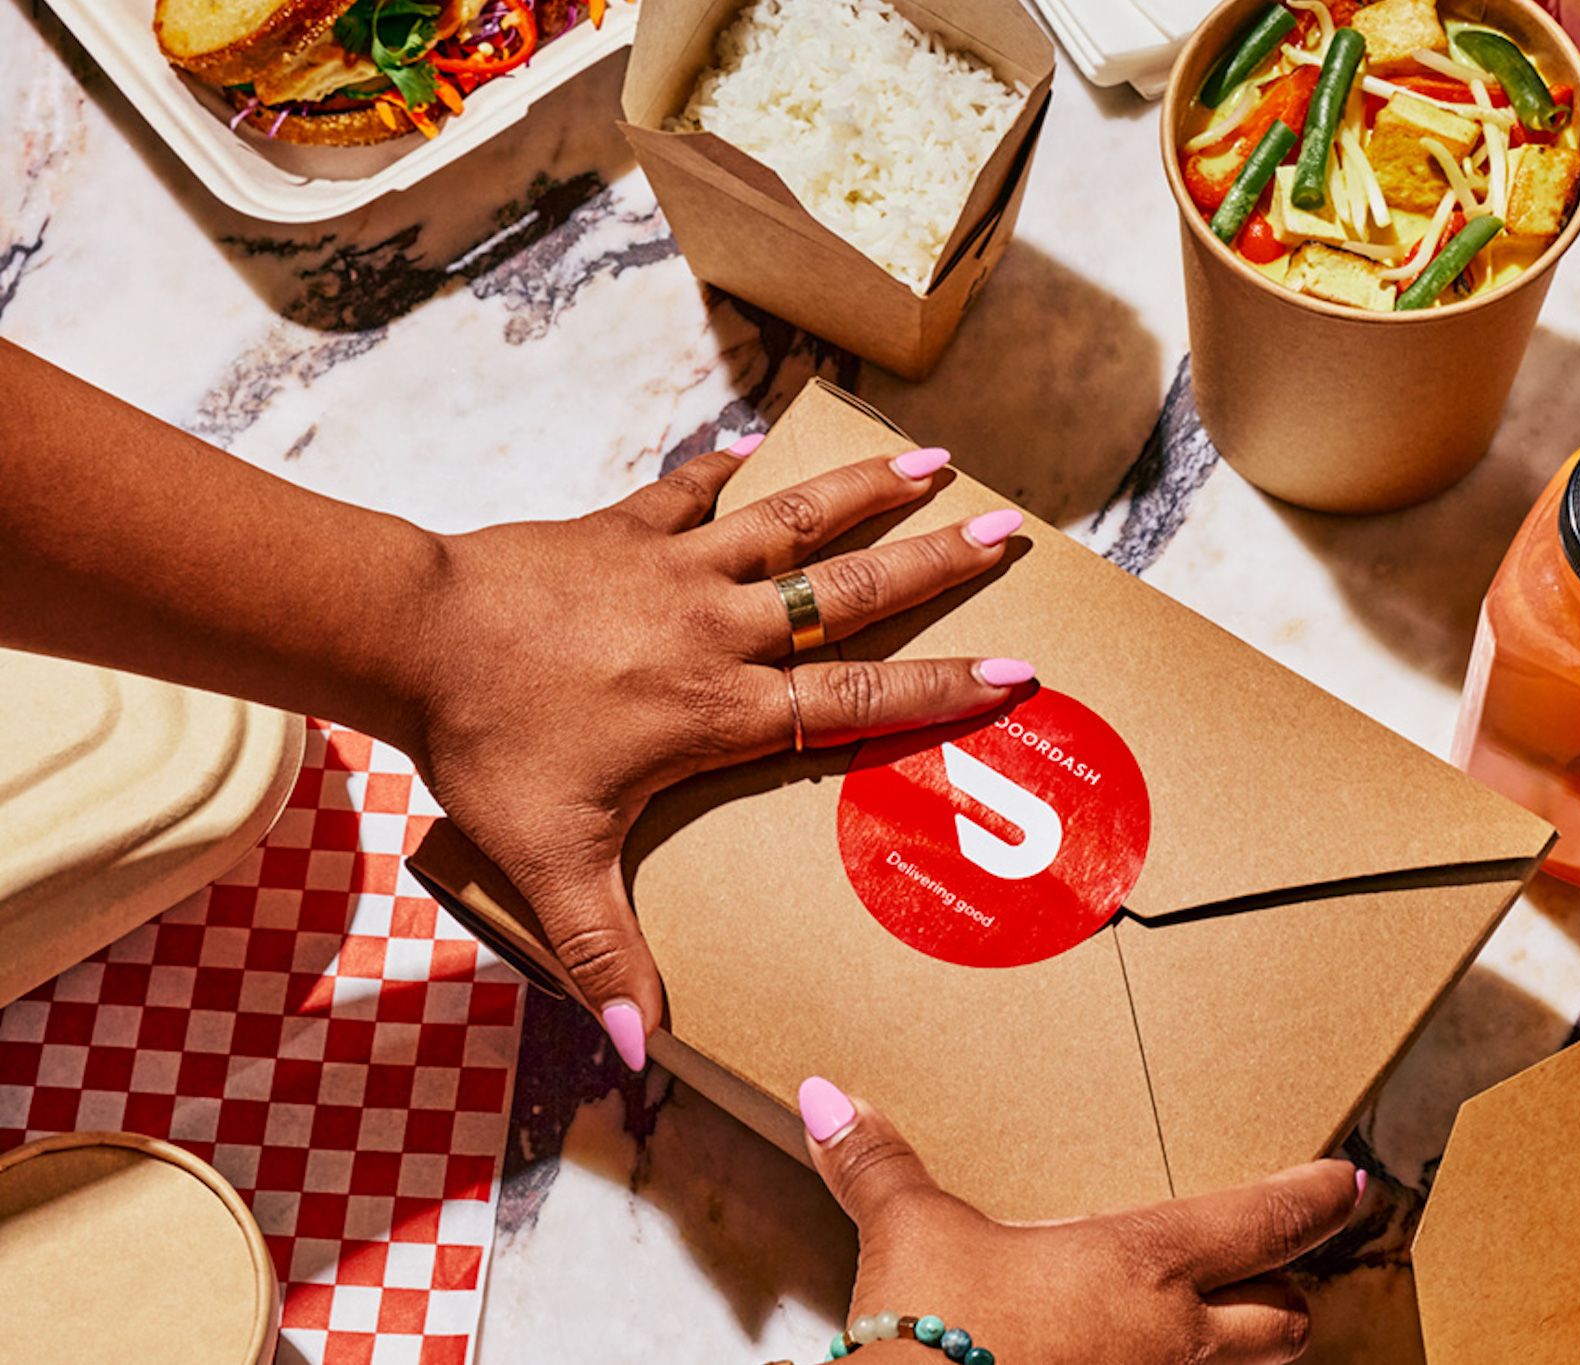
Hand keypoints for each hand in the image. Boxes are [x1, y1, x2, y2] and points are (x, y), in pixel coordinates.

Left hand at [403, 441, 1031, 1065]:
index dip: (939, 690)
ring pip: (792, 522)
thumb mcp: (549, 859)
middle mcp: (716, 628)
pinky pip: (692, 489)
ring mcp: (673, 568)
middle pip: (847, 594)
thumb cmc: (485, 744)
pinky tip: (761, 438)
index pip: (854, 701)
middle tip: (1005, 533)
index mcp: (718, 709)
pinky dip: (728, 466)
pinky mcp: (624, 528)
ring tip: (933, 460)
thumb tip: (638, 1049)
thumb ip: (602, 950)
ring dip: (864, 490)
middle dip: (934, 564)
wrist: (412, 637)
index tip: (1013, 672)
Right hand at [798, 1078, 1363, 1364]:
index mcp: (1140, 1266)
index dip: (1312, 1199)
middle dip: (1287, 1299)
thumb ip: (878, 1164)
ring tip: (1217, 1338)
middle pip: (1282, 1322)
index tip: (1348, 1182)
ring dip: (1236, 1359)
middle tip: (1286, 1277)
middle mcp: (1170, 1343)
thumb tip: (829, 1099)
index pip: (1262, 1222)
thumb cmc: (934, 1338)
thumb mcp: (909, 1234)